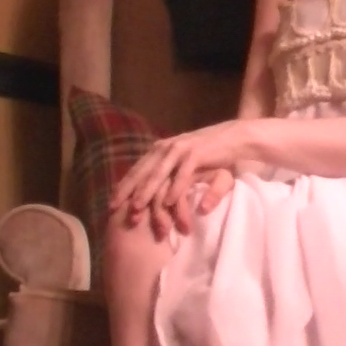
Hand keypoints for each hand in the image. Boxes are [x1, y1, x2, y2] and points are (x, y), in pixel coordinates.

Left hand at [109, 120, 248, 226]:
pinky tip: (167, 202)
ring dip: (146, 192)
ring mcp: (180, 149)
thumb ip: (167, 170)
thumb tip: (150, 188)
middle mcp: (165, 147)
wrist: (234, 137)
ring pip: (158, 174)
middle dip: (128, 192)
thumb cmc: (208, 152)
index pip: (136, 170)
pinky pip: (182, 174)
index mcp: (159, 149)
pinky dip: (174, 189)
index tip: (111, 204)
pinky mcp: (196, 153)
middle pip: (142, 172)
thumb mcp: (182, 160)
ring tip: (137, 208)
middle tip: (116, 209)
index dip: (123, 187)